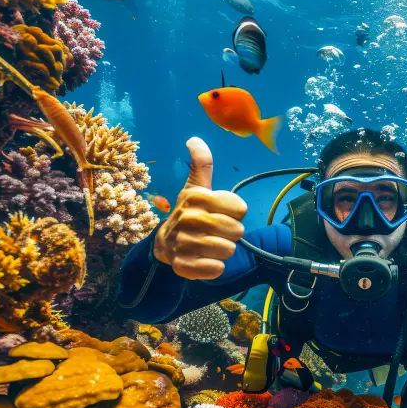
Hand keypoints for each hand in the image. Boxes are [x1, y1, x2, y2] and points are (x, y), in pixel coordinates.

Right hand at [153, 137, 247, 279]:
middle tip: (216, 231)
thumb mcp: (196, 187)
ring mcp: (184, 243)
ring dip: (224, 250)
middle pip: (237, 230)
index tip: (221, 212)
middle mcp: (188, 218)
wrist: (165, 243)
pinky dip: (214, 267)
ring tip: (209, 245)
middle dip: (231, 233)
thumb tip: (195, 139)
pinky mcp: (184, 266)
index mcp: (196, 197)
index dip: (236, 213)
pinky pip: (216, 269)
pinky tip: (204, 259)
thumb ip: (201, 164)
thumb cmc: (190, 212)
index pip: (241, 208)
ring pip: (229, 250)